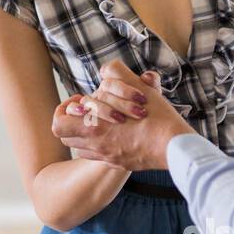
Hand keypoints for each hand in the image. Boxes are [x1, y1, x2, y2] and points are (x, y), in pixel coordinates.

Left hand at [51, 60, 195, 171]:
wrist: (175, 147)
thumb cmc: (157, 117)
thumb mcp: (138, 87)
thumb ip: (118, 73)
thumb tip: (106, 70)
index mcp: (94, 128)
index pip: (58, 124)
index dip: (64, 111)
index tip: (79, 103)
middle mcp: (96, 146)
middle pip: (66, 137)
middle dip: (73, 122)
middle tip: (88, 111)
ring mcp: (107, 157)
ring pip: (80, 147)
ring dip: (84, 134)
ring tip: (101, 121)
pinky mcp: (120, 163)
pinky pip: (97, 156)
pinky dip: (99, 145)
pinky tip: (115, 134)